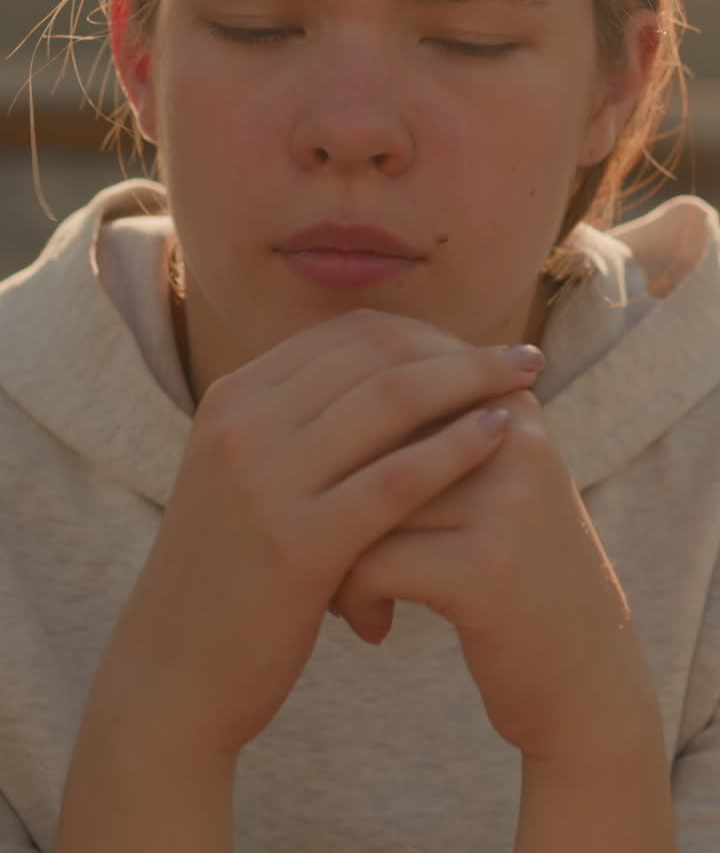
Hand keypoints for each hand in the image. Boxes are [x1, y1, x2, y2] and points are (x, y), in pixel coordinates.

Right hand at [84, 310, 540, 761]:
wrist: (172, 673)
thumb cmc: (229, 571)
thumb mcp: (242, 474)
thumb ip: (295, 420)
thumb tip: (387, 370)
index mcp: (232, 398)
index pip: (345, 335)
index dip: (423, 333)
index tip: (477, 344)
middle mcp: (243, 424)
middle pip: (374, 354)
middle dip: (459, 348)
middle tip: (523, 356)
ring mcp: (265, 480)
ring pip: (391, 401)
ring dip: (472, 382)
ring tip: (528, 383)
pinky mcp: (296, 543)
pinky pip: (395, 478)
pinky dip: (455, 447)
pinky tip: (500, 436)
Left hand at [331, 388, 661, 764]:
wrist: (589, 681)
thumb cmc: (511, 573)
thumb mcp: (486, 482)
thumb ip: (427, 427)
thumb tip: (318, 378)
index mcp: (509, 403)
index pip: (392, 381)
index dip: (347, 438)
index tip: (340, 489)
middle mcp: (514, 437)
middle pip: (373, 439)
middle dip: (331, 492)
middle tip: (323, 541)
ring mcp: (505, 500)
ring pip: (361, 499)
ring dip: (334, 553)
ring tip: (345, 591)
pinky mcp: (486, 567)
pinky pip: (371, 561)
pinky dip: (352, 596)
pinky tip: (373, 625)